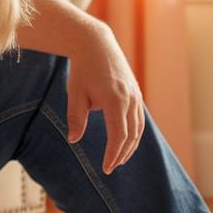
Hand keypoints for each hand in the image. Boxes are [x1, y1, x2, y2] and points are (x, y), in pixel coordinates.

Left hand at [66, 21, 144, 173]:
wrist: (96, 44)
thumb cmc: (82, 69)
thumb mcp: (75, 93)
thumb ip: (76, 118)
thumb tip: (73, 140)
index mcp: (115, 100)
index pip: (119, 136)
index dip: (113, 154)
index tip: (106, 168)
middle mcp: (130, 99)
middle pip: (131, 135)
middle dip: (122, 154)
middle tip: (111, 167)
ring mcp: (136, 96)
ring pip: (139, 128)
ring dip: (130, 146)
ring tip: (119, 159)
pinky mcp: (136, 93)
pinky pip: (139, 119)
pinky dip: (134, 133)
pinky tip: (125, 141)